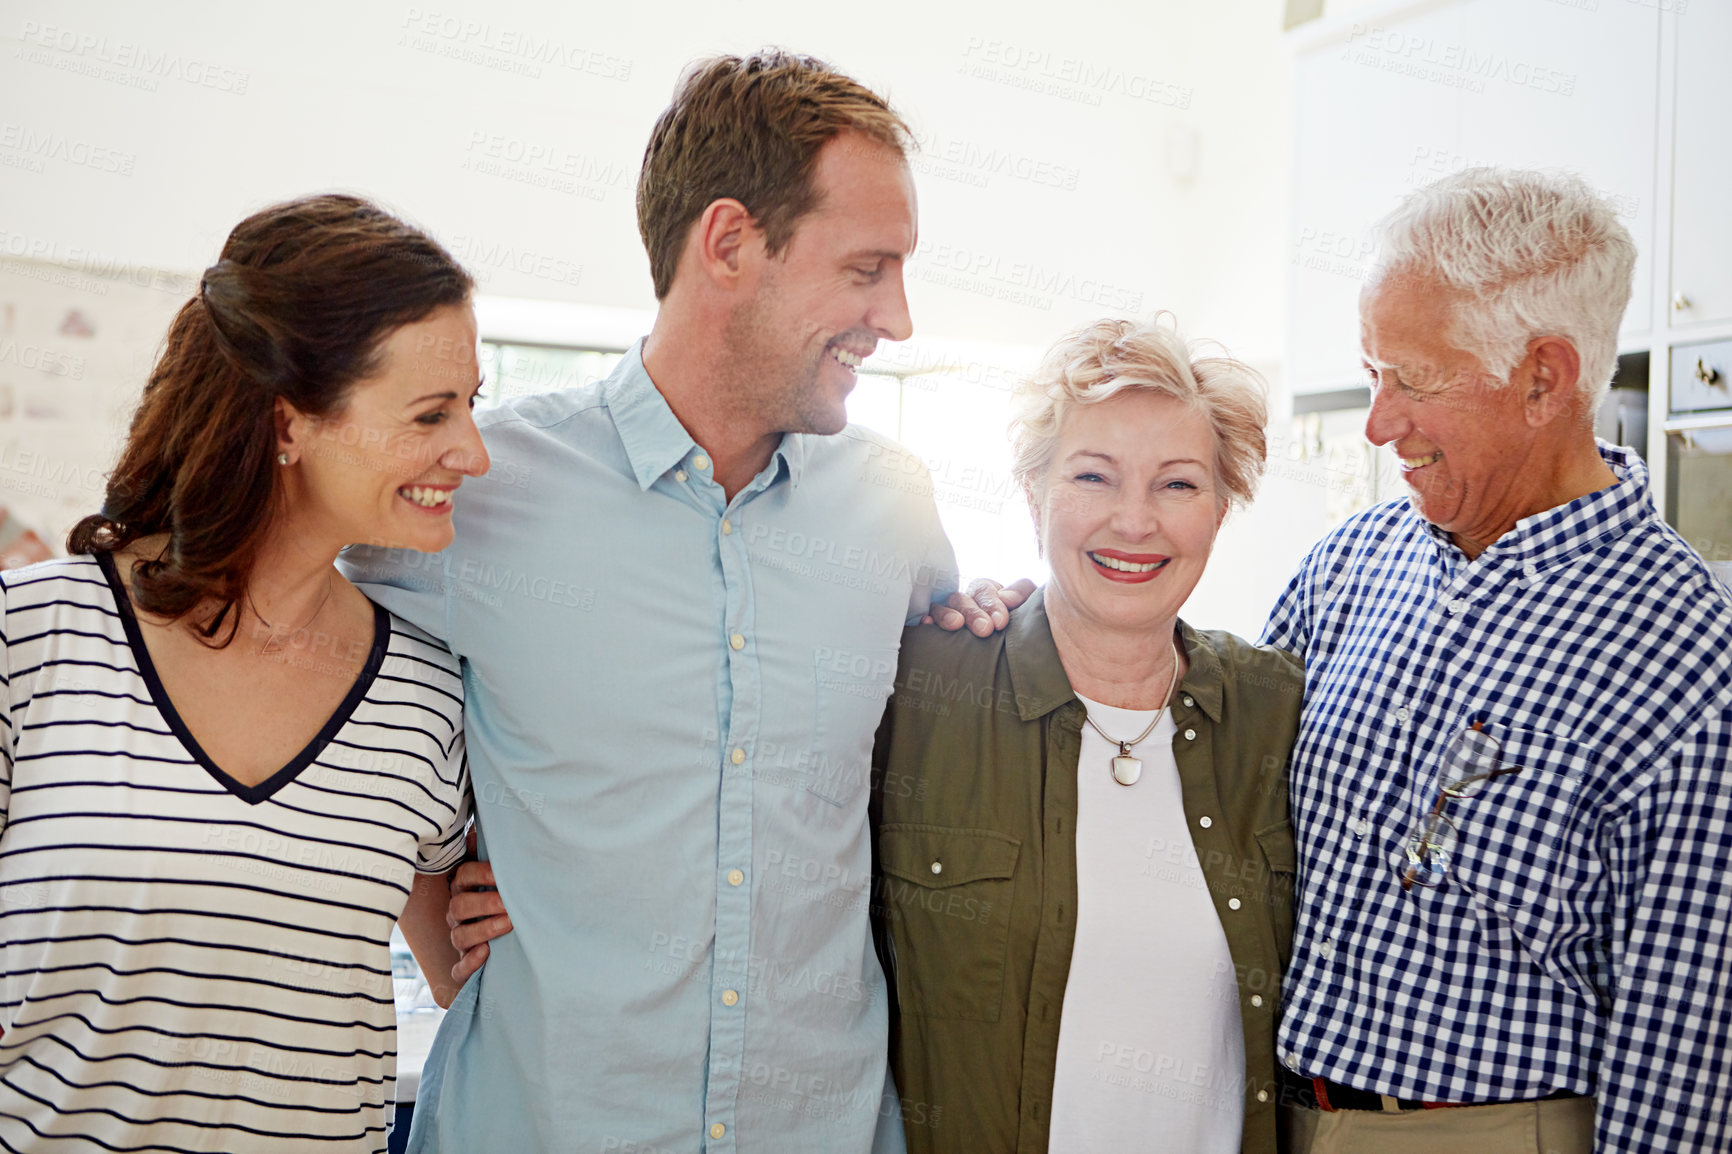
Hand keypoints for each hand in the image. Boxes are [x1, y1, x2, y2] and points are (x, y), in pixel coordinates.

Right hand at [447, 857, 511, 987]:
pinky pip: (459, 968)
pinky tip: (485, 954)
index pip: (464, 875)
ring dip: (483, 930)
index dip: (482, 873)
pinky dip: (469, 964)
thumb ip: (492, 852)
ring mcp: (460, 937)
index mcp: (464, 887)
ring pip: (459, 936)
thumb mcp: (502, 871)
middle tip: (510, 903)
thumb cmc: (504, 891)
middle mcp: (458, 912)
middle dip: (485, 904)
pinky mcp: (465, 964)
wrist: (510, 927)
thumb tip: (489, 829)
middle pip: (459, 906)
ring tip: (507, 924)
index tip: (504, 874)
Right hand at [924, 577, 1035, 634]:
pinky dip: (925, 621)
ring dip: (947, 614)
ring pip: (940, 608)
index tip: (1000, 622)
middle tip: (984, 629)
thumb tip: (1008, 598)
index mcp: (985, 594)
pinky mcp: (932, 633)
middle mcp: (963, 603)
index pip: (984, 590)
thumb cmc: (1017, 630)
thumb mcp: (1026, 608)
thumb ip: (1022, 594)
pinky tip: (926, 624)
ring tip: (956, 624)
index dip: (992, 603)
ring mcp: (945, 616)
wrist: (1009, 664)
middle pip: (961, 599)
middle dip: (973, 613)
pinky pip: (925, 621)